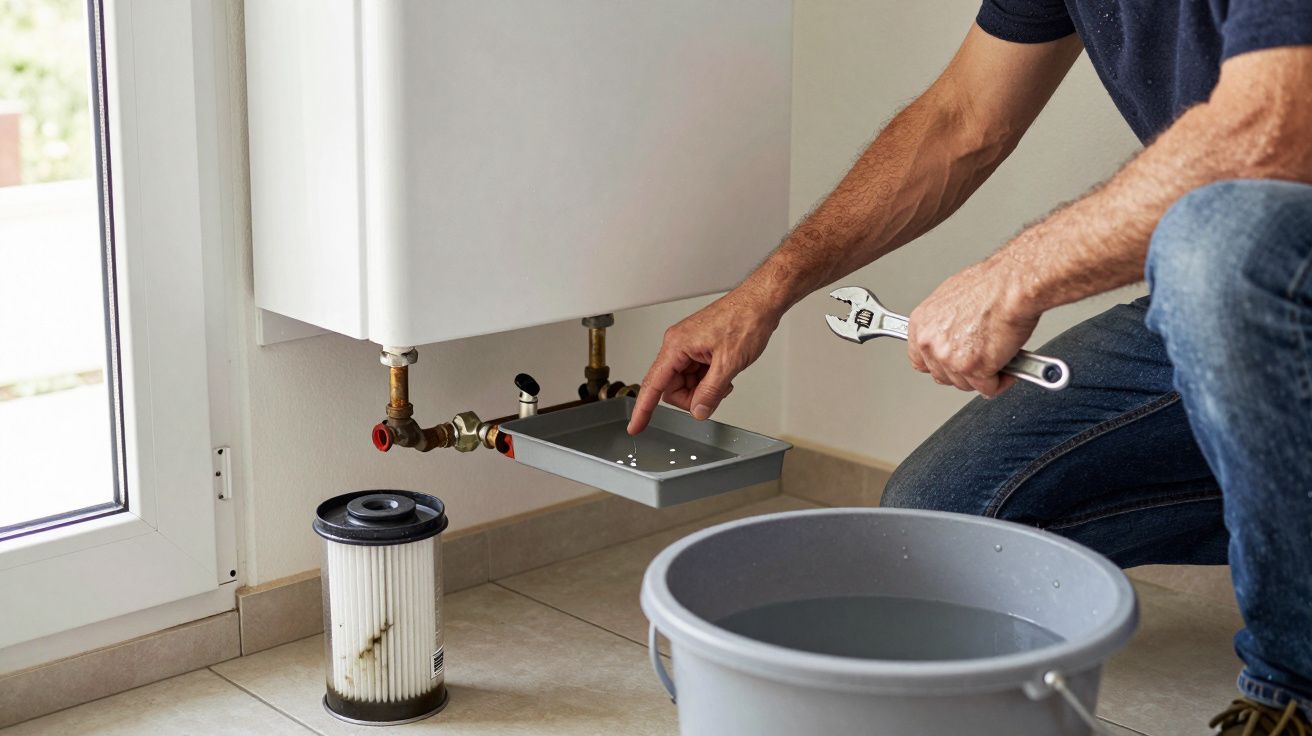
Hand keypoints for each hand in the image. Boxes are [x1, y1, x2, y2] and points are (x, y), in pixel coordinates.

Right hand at [627, 289, 779, 433]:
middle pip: (671, 387)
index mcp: (677, 345)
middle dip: (692, 397)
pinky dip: (708, 380)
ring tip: (724, 379)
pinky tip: (723, 374)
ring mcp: (688, 345)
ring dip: (703, 388)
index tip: (636, 427)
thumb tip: (698, 410)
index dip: (643, 409)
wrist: (760, 303)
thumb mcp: (728, 364)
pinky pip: (696, 373)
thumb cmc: (745, 319)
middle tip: (714, 394)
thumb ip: (710, 392)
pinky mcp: (699, 347)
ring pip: (685, 382)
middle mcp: (678, 344)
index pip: (653, 384)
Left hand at [907, 258, 1038, 396]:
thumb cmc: (991, 285)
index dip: (939, 365)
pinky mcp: (973, 368)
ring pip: (964, 384)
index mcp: (921, 323)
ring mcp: (949, 358)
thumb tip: (953, 335)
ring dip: (983, 376)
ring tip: (998, 357)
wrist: (1013, 285)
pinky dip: (1000, 381)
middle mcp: (930, 342)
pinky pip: (987, 388)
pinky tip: (1007, 364)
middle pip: (941, 375)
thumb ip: (946, 323)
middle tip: (982, 359)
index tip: (951, 364)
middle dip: (964, 372)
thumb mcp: (953, 298)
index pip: (919, 360)